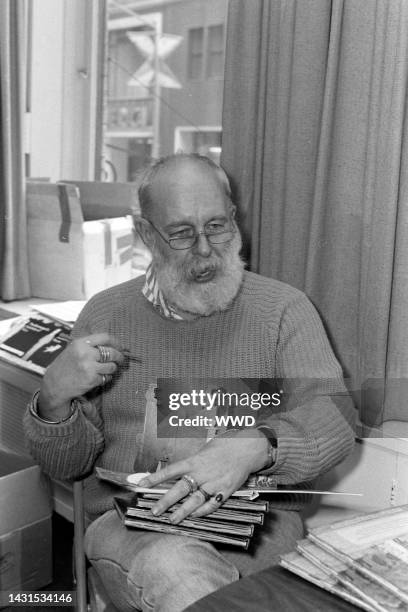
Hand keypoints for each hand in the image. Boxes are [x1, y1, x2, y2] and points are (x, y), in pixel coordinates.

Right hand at [38, 333, 124, 417]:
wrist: (54, 384)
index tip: (121, 346)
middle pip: (112, 352)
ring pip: (111, 366)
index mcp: (81, 343)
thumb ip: (90, 345)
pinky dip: (106, 378)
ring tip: (108, 369)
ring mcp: (89, 367)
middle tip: (121, 359)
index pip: (106, 337)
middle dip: (120, 356)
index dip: (117, 342)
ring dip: (113, 368)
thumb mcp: (73, 349)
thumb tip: (113, 344)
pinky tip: (100, 377)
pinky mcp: (91, 380)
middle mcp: (85, 353)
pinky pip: (107, 377)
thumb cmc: (65, 366)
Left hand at [138, 429, 269, 522]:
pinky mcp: (226, 490)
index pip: (170, 470)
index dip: (155, 477)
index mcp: (195, 460)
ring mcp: (214, 483)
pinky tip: (194, 517)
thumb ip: (192, 463)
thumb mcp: (204, 450)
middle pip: (180, 489)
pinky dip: (203, 512)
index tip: (141, 484)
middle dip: (166, 501)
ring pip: (195, 500)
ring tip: (172, 520)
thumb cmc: (224, 446)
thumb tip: (177, 473)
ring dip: (183, 511)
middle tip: (154, 511)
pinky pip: (212, 504)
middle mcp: (203, 472)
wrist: (247, 447)